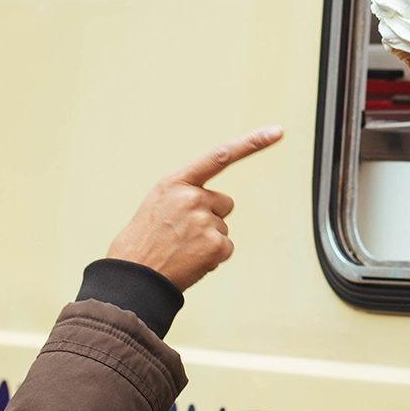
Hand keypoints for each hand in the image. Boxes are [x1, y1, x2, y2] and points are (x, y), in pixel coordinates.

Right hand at [108, 126, 283, 290]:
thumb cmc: (143, 242)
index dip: (252, 143)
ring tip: (180, 249)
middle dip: (210, 217)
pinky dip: (212, 257)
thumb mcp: (158, 204)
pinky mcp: (215, 244)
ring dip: (208, 239)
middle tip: (181, 234)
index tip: (277, 132)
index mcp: (176, 183)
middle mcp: (192, 197)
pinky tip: (190, 260)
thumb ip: (185, 193)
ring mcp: (205, 220)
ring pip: (223, 227)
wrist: (132, 278)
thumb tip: (214, 200)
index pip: (219, 156)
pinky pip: (226, 247)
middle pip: (224, 203)